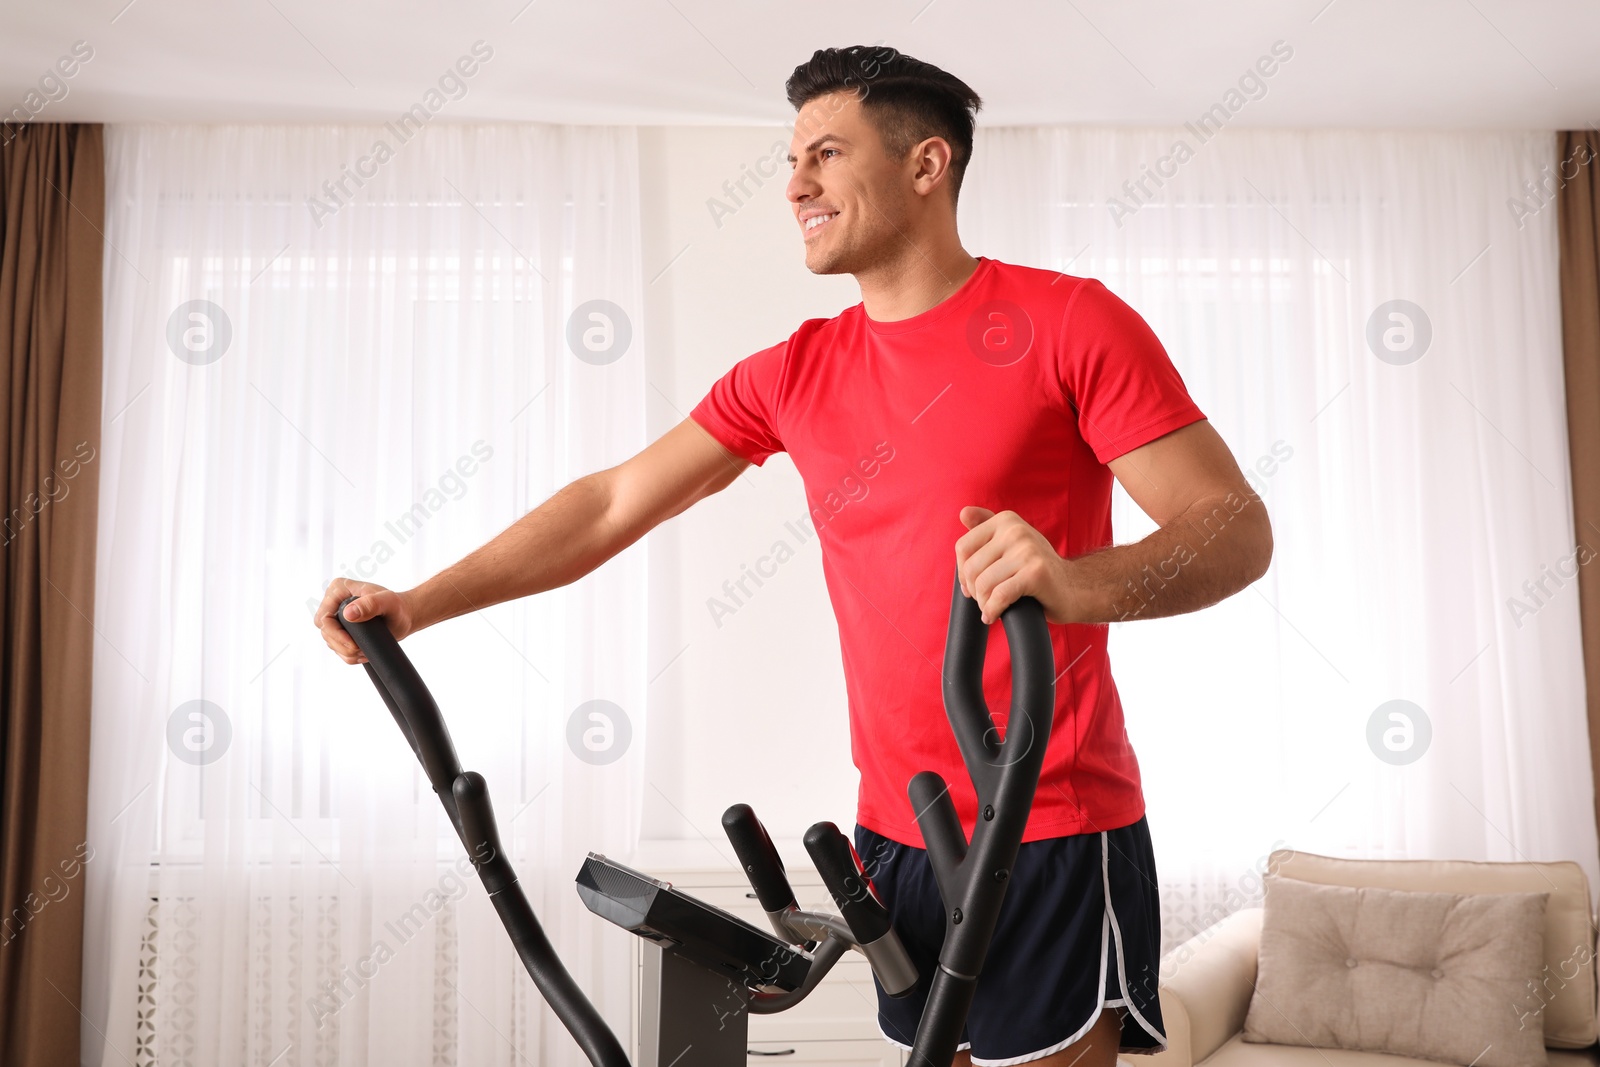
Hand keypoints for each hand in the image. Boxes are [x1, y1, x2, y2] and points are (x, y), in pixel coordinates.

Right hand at [312, 578, 415, 663]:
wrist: (405, 616)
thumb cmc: (397, 606)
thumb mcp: (387, 602)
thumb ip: (370, 604)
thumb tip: (348, 614)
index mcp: (339, 589)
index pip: (324, 617)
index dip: (335, 634)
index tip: (353, 644)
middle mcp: (334, 602)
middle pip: (325, 631)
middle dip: (341, 645)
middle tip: (360, 650)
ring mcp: (337, 617)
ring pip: (330, 641)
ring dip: (346, 652)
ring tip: (364, 652)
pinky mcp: (342, 629)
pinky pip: (337, 647)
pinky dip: (348, 655)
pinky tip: (362, 654)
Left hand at [955, 507, 1075, 624]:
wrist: (1074, 587)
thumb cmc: (1036, 569)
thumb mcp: (1011, 542)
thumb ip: (986, 526)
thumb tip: (963, 513)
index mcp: (1006, 520)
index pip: (963, 547)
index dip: (963, 572)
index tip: (972, 585)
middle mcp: (1016, 530)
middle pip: (972, 568)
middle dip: (974, 591)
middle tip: (986, 600)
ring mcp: (1027, 550)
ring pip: (984, 584)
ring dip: (984, 603)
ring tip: (992, 607)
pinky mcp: (1035, 573)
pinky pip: (1000, 596)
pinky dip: (993, 610)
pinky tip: (994, 615)